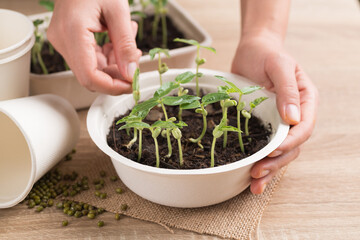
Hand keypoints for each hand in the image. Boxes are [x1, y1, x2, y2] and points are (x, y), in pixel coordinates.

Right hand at [47, 0, 141, 94]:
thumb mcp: (118, 11)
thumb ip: (126, 44)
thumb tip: (131, 73)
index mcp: (73, 32)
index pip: (90, 77)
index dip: (113, 87)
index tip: (132, 84)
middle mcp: (63, 40)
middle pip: (91, 76)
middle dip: (117, 74)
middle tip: (136, 61)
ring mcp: (63, 41)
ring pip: (93, 68)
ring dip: (115, 62)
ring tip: (129, 42)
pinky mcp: (68, 40)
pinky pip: (90, 58)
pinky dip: (108, 55)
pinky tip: (118, 40)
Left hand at [231, 33, 317, 193]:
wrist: (252, 50)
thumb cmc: (268, 54)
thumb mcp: (279, 66)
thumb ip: (287, 90)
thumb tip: (293, 119)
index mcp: (305, 102)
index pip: (303, 128)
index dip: (290, 142)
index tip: (273, 150)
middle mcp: (295, 116)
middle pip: (292, 146)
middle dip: (276, 162)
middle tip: (257, 172)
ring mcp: (279, 122)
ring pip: (279, 152)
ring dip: (268, 169)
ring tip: (254, 184)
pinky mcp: (263, 125)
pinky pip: (264, 147)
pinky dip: (259, 162)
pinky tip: (249, 176)